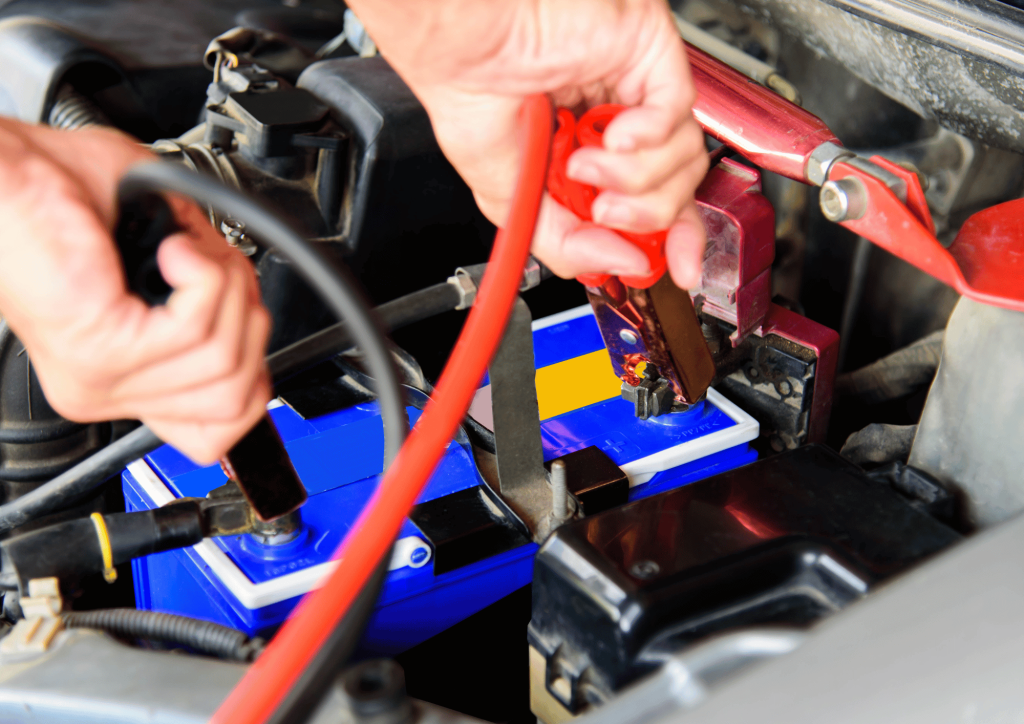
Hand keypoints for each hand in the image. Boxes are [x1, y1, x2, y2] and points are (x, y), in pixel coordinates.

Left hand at [0, 119, 271, 463]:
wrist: (4, 172)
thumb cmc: (58, 195)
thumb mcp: (162, 263)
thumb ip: (208, 308)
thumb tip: (253, 319)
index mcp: (116, 379)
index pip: (212, 436)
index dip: (249, 382)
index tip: (243, 332)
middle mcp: (104, 389)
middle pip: (234, 396)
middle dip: (247, 322)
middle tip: (213, 273)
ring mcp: (101, 379)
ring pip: (222, 362)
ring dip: (225, 293)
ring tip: (187, 256)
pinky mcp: (102, 352)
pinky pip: (195, 331)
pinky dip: (202, 279)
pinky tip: (173, 254)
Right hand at [349, 0, 708, 287]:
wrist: (464, 48)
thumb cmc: (473, 99)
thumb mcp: (512, 203)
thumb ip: (567, 244)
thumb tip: (621, 265)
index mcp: (590, 158)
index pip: (656, 206)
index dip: (673, 240)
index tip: (677, 270)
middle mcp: (618, 126)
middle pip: (677, 188)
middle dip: (648, 216)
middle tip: (606, 213)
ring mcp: (636, 90)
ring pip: (682, 156)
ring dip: (635, 177)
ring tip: (586, 165)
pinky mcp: (647, 55)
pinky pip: (677, 112)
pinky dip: (646, 137)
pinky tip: (613, 137)